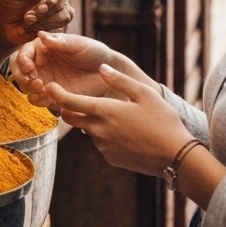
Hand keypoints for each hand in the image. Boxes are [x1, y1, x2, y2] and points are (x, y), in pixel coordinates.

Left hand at [0, 0, 72, 44]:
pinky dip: (43, 30)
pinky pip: (59, 30)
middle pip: (61, 4)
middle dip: (44, 13)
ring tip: (26, 23)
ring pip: (63, 18)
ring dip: (43, 22)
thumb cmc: (9, 4)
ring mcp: (62, 12)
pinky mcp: (59, 26)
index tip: (44, 5)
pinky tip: (29, 30)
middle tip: (27, 18)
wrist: (6, 26)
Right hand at [10, 32, 116, 106]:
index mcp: (44, 48)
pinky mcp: (51, 95)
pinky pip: (38, 100)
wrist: (108, 74)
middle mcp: (40, 63)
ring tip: (43, 91)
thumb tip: (41, 35)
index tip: (29, 68)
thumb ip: (61, 42)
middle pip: (18, 71)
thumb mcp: (80, 44)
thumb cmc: (95, 52)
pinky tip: (49, 99)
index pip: (24, 53)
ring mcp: (45, 79)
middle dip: (22, 77)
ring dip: (29, 91)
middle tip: (36, 83)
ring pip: (25, 87)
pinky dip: (39, 100)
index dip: (22, 61)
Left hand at [47, 65, 192, 176]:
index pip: (68, 102)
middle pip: (70, 118)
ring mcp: (103, 146)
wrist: (174, 156)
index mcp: (104, 111)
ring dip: (92, 122)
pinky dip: (105, 135)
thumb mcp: (144, 93)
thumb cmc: (162, 120)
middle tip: (76, 98)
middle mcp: (98, 130)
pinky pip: (101, 143)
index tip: (51, 86)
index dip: (56, 93)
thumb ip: (119, 80)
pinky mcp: (110, 158)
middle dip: (69, 108)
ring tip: (116, 116)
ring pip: (88, 130)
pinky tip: (126, 133)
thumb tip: (102, 68)